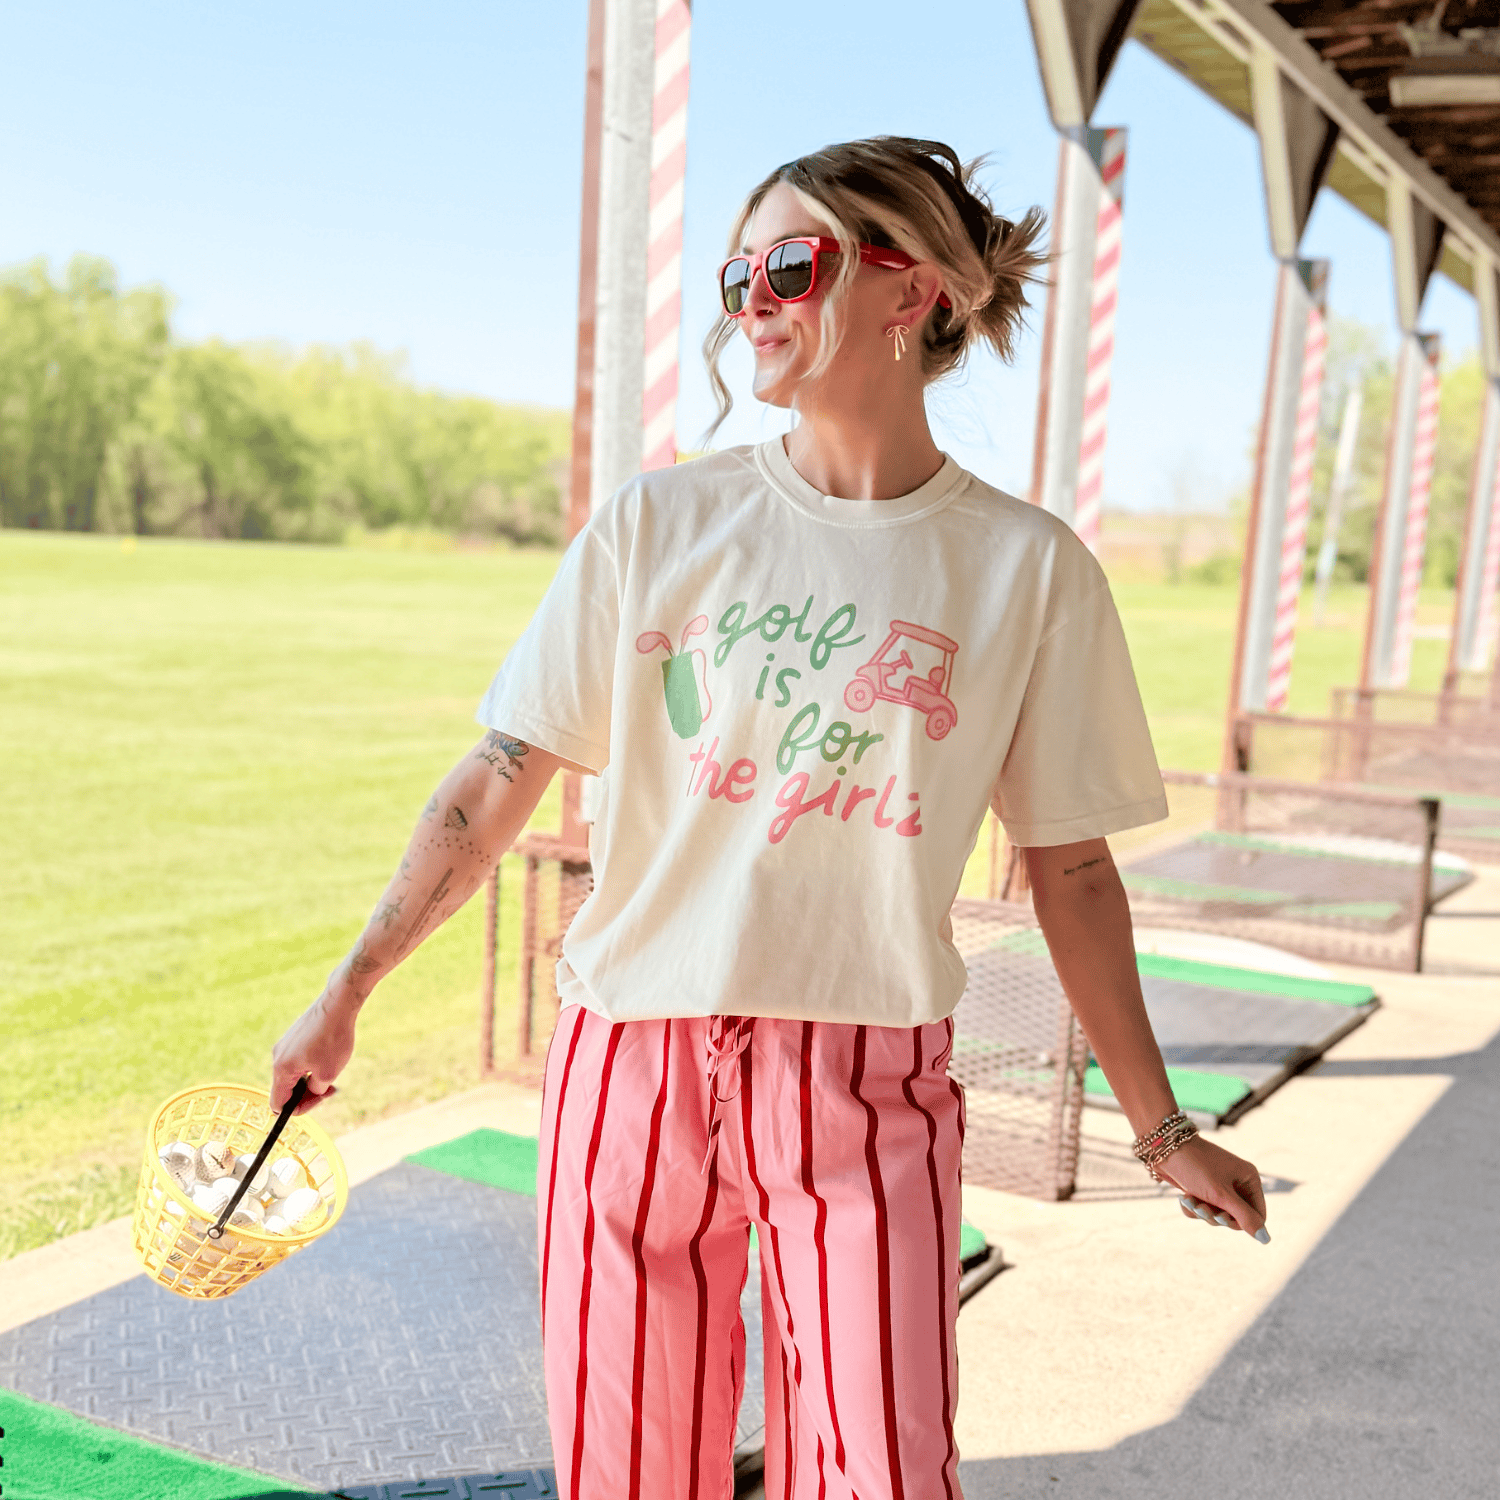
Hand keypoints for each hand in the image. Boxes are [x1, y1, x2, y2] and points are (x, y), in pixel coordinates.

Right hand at [270, 977, 358, 1113]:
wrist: (337, 1004)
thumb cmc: (333, 1039)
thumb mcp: (328, 1074)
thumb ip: (315, 1091)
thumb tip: (311, 1091)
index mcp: (281, 1069)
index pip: (277, 1104)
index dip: (297, 1109)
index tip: (318, 1100)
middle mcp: (277, 1057)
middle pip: (286, 1089)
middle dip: (308, 1093)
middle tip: (331, 1088)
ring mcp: (284, 1044)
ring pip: (294, 1073)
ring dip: (311, 1078)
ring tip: (333, 1070)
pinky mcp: (293, 1035)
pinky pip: (298, 1058)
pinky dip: (312, 1063)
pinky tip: (329, 1056)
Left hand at [1156, 1135, 1269, 1243]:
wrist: (1164, 1148)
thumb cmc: (1196, 1167)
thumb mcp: (1222, 1195)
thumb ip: (1244, 1217)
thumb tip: (1265, 1239)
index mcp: (1249, 1178)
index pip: (1258, 1215)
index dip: (1242, 1223)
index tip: (1224, 1219)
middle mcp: (1237, 1182)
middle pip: (1236, 1218)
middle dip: (1217, 1216)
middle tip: (1203, 1208)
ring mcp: (1219, 1185)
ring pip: (1217, 1215)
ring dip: (1202, 1211)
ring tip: (1189, 1199)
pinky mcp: (1202, 1188)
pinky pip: (1203, 1209)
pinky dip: (1193, 1206)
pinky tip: (1183, 1197)